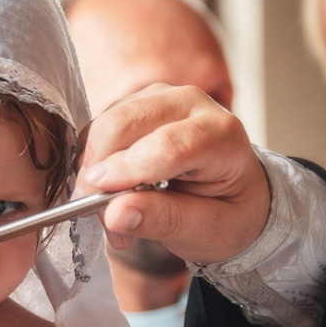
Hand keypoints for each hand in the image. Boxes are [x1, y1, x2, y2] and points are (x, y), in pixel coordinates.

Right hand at [75, 84, 270, 264]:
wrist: (232, 191)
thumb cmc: (224, 211)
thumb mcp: (204, 229)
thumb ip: (162, 220)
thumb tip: (114, 214)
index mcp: (222, 135)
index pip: (168, 145)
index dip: (127, 170)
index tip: (98, 198)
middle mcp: (191, 104)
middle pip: (126, 123)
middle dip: (98, 170)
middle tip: (98, 214)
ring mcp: (160, 97)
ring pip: (105, 124)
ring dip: (93, 170)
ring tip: (111, 209)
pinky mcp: (135, 102)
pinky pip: (98, 128)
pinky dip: (93, 162)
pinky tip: (109, 189)